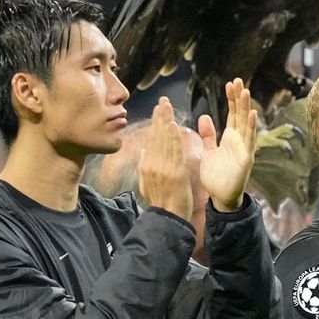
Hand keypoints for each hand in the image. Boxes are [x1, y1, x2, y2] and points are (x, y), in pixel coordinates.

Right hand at [138, 97, 192, 220]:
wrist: (168, 217)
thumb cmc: (161, 202)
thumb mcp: (147, 183)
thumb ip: (145, 166)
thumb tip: (144, 151)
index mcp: (146, 166)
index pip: (151, 140)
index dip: (155, 123)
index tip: (158, 109)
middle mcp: (152, 164)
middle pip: (157, 136)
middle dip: (160, 117)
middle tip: (163, 101)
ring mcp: (163, 168)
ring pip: (165, 141)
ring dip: (167, 122)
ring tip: (168, 107)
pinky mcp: (174, 172)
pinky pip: (174, 151)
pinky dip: (174, 138)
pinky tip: (174, 126)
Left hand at [198, 78, 256, 211]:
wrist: (220, 198)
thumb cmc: (216, 176)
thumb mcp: (208, 152)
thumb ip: (208, 135)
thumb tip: (205, 117)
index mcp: (229, 138)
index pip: (232, 113)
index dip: (231, 99)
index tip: (229, 84)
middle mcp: (239, 140)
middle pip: (240, 115)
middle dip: (239, 98)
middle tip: (238, 80)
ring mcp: (244, 148)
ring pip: (246, 124)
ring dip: (246, 108)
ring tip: (245, 91)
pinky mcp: (246, 159)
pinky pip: (249, 141)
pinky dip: (250, 127)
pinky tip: (251, 114)